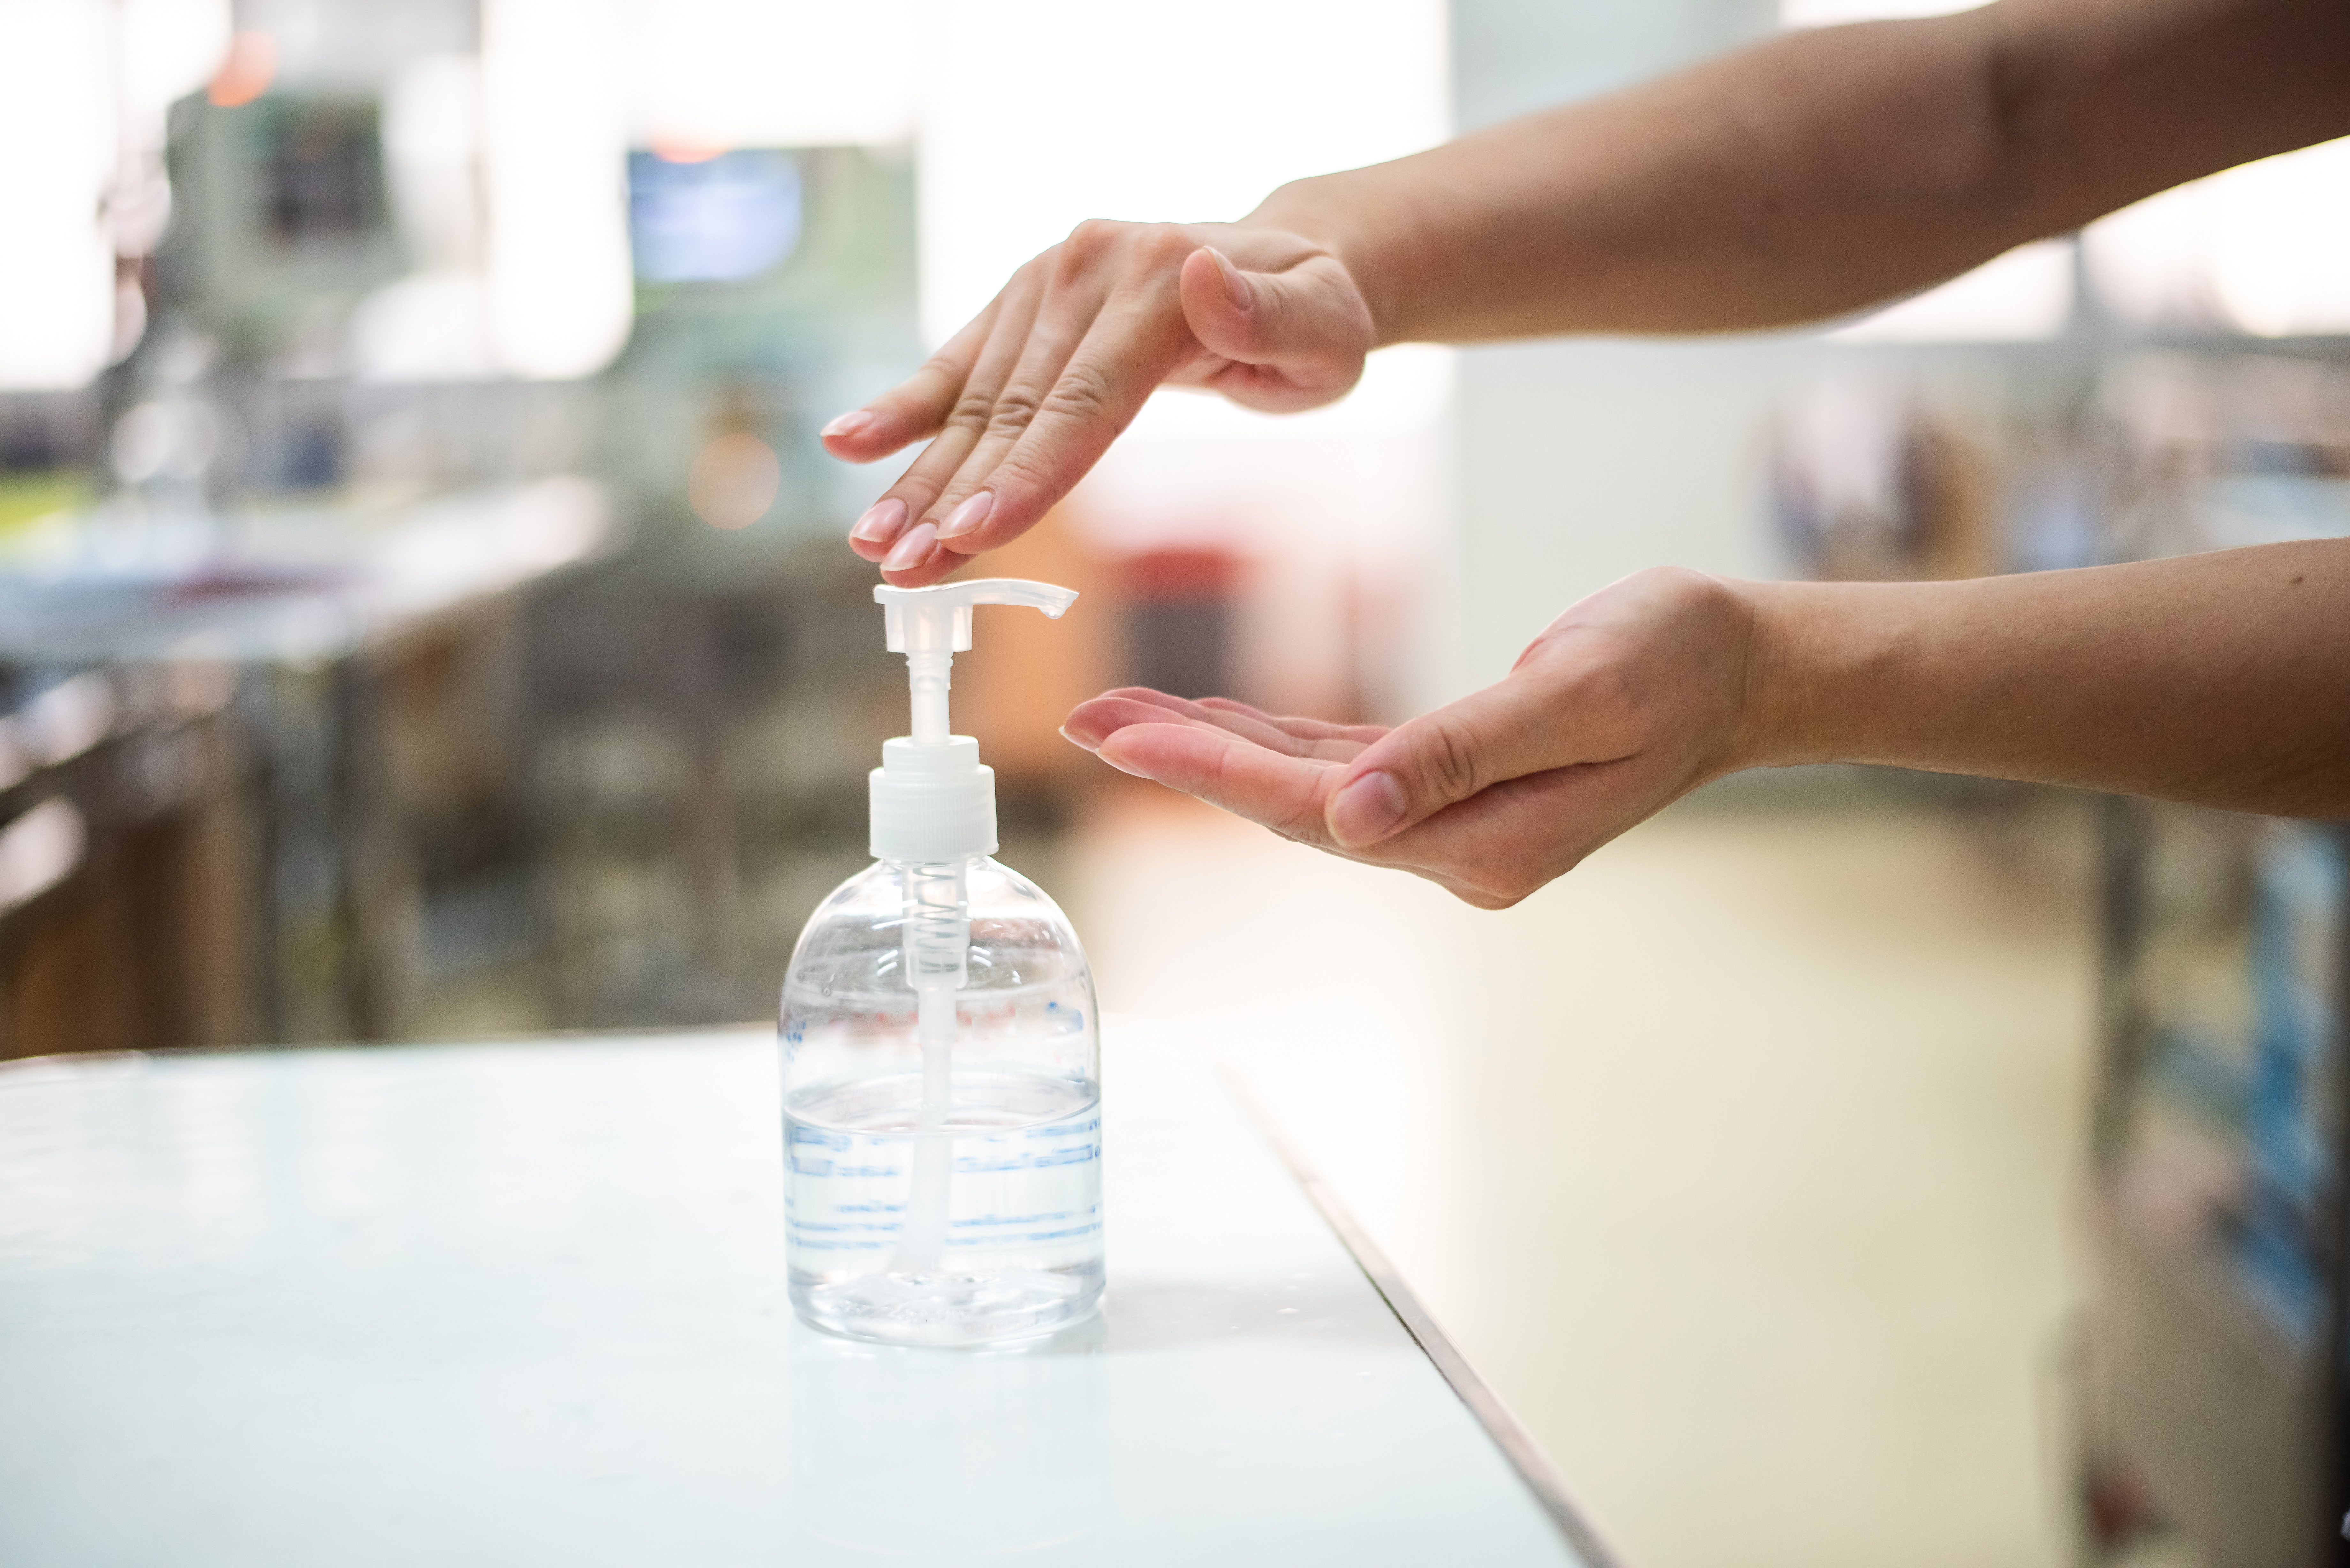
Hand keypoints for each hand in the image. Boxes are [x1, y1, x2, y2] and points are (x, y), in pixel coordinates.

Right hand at [822, 220, 1374, 584]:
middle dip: (951, 494)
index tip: (973, 532)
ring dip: (920, 476)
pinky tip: (848, 442)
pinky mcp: (1024, 300)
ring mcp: (1048, 277)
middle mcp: (1090, 266)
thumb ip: (1271, 314)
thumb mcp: (1330, 323)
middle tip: (901, 568)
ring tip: (875, 546)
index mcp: (1159, 278)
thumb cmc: (1320, 314)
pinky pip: (959, 363)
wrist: (1290, 261)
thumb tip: (1202, 277)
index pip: (1086, 399)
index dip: (1028, 473)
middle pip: (1015, 406)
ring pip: (978, 398)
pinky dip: (904, 405)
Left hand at [1059, 569, 1761, 906]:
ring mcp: (1454, 825)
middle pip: (1292, 807)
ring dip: (1216, 751)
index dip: (1213, 769)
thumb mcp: (1575, 694)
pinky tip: (1216, 721)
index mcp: (1481, 841)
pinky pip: (1344, 769)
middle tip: (1085, 719)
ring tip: (1122, 714)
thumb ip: (1463, 755)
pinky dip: (1275, 745)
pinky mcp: (1454, 786)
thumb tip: (1357, 819)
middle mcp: (1457, 849)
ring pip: (1306, 789)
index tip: (1121, 737)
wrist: (1743, 669)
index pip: (1315, 808)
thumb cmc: (1674, 662)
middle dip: (1186, 762)